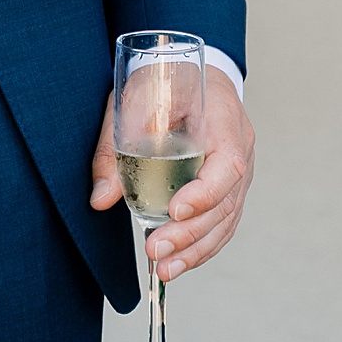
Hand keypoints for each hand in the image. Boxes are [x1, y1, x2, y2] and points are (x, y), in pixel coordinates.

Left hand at [89, 71, 254, 278]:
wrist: (192, 72)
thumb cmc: (166, 79)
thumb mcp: (134, 99)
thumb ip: (115, 146)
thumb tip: (101, 198)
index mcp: (225, 122)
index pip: (227, 165)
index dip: (204, 194)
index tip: (175, 212)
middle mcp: (240, 151)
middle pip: (226, 202)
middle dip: (190, 234)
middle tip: (155, 250)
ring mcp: (239, 173)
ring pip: (226, 220)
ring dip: (195, 250)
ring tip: (164, 269)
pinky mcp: (228, 188)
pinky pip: (222, 223)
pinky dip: (201, 246)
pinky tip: (178, 262)